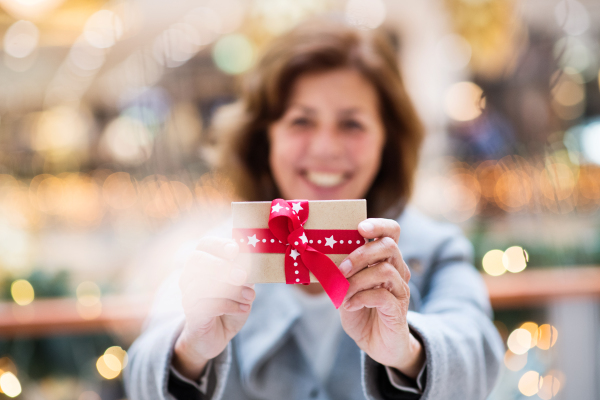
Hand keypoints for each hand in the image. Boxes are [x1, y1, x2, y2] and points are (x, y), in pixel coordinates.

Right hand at [172, 237, 253, 380]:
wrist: (216, 335)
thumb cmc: (230, 304)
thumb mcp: (242, 286)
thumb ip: (245, 272)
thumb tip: (251, 260)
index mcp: (204, 262)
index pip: (205, 244)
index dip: (219, 244)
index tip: (235, 250)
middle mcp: (190, 276)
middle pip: (197, 261)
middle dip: (221, 266)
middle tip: (242, 276)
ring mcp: (187, 295)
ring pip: (201, 285)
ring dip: (230, 290)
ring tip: (249, 297)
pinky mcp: (191, 315)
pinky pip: (205, 306)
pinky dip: (228, 306)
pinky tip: (243, 308)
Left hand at [339, 219, 424, 378]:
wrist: (378, 344)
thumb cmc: (360, 311)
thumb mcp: (345, 288)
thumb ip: (339, 273)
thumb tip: (317, 256)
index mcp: (385, 260)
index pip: (392, 232)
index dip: (379, 225)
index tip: (360, 228)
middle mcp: (398, 271)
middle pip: (389, 247)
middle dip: (361, 254)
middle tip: (341, 269)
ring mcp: (400, 290)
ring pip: (386, 271)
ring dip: (358, 280)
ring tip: (342, 292)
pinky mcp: (399, 310)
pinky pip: (383, 296)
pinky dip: (361, 298)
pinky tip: (349, 305)